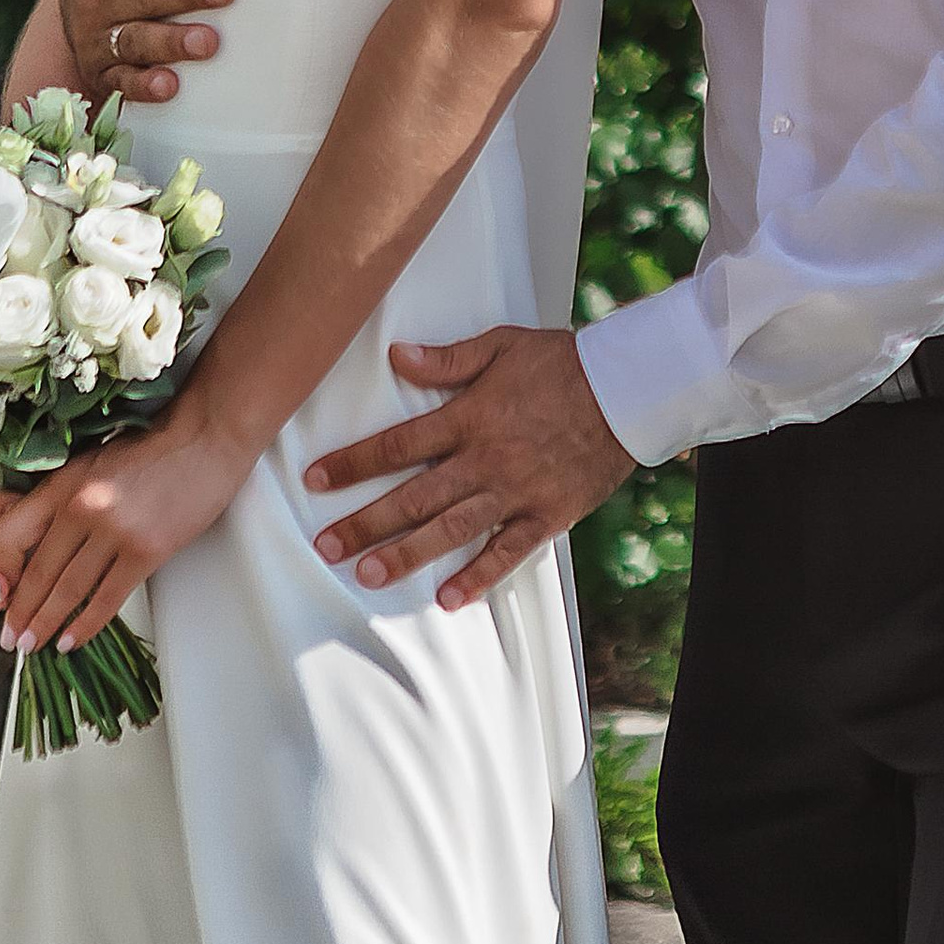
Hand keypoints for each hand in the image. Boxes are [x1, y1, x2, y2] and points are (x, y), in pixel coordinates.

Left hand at [0, 410, 257, 655]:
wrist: (205, 440)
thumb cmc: (152, 451)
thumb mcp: (92, 464)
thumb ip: (62, 501)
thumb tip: (38, 549)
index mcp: (63, 484)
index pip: (10, 536)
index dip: (2, 572)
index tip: (3, 594)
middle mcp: (82, 507)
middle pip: (38, 573)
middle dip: (20, 613)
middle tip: (9, 640)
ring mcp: (115, 531)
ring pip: (68, 591)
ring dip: (46, 624)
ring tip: (32, 646)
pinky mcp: (146, 550)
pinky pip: (108, 598)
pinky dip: (86, 625)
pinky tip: (71, 641)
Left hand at [304, 326, 631, 609]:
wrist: (628, 387)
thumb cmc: (562, 362)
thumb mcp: (502, 345)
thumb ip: (448, 360)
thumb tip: (397, 356)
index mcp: (469, 417)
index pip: (397, 444)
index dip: (353, 463)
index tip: (315, 480)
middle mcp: (485, 459)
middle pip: (414, 496)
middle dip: (366, 522)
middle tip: (327, 547)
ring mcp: (516, 490)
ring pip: (452, 528)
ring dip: (408, 553)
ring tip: (369, 575)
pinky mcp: (547, 514)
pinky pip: (509, 552)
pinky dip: (479, 576)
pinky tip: (449, 599)